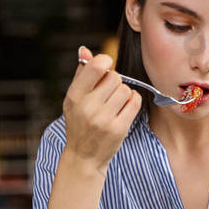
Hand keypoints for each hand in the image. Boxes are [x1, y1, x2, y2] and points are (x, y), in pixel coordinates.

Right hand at [62, 46, 140, 173]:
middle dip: (114, 82)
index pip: (96, 67)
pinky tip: (124, 109)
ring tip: (114, 104)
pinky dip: (132, 102)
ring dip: (124, 94)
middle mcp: (87, 107)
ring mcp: (103, 119)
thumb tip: (85, 50)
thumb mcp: (74, 99)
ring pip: (125, 89)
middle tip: (108, 94)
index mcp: (74, 96)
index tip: (106, 66)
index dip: (105, 61)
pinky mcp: (118, 128)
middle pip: (114, 77)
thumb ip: (81, 74)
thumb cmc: (80, 123)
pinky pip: (134, 102)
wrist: (84, 157)